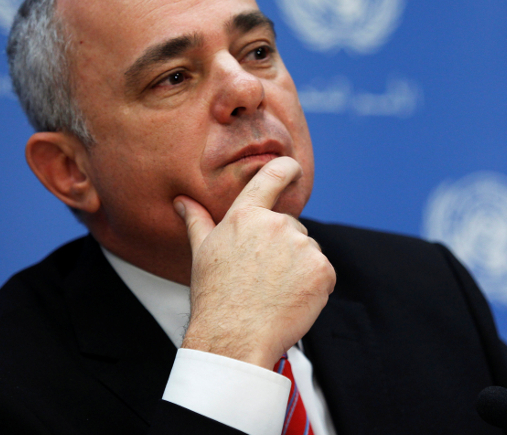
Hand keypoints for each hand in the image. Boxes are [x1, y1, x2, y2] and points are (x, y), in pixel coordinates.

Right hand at [174, 156, 335, 369]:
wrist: (234, 338)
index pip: (273, 175)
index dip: (287, 169)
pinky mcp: (322, 270)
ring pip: (308, 250)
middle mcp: (277, 224)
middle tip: (263, 276)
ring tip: (275, 291)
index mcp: (246, 215)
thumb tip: (182, 201)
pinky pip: (323, 272)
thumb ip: (197, 221)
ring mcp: (302, 247)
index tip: (293, 169)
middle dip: (283, 247)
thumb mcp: (202, 253)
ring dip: (299, 267)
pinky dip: (314, 285)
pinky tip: (292, 299)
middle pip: (292, 227)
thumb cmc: (215, 297)